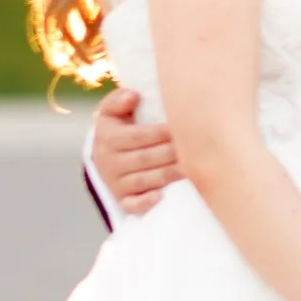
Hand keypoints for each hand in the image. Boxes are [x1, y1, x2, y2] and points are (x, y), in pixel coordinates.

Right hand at [92, 86, 183, 216]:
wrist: (104, 158)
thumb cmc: (117, 129)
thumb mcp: (111, 111)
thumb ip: (118, 100)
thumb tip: (133, 95)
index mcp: (108, 138)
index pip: (138, 136)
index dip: (162, 132)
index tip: (181, 128)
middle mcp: (110, 163)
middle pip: (146, 158)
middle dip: (172, 153)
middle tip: (195, 148)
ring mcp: (116, 183)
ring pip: (145, 180)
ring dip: (169, 175)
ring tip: (192, 168)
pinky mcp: (122, 200)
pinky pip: (133, 205)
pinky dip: (146, 202)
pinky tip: (162, 197)